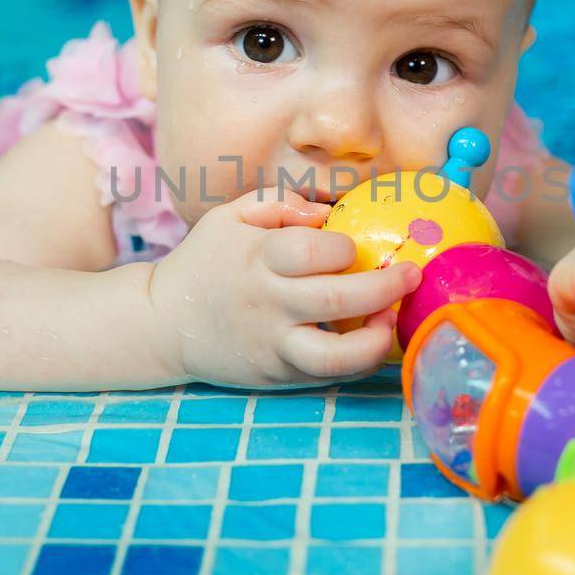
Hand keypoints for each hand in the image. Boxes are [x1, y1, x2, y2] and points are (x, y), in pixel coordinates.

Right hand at [147, 188, 422, 386]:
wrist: (162, 323)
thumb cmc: (205, 261)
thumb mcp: (229, 216)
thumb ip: (277, 200)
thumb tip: (326, 209)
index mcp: (256, 258)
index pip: (310, 250)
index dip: (343, 246)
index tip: (352, 247)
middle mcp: (267, 303)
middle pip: (335, 298)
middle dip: (384, 286)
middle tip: (411, 274)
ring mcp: (272, 343)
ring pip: (333, 354)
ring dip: (374, 337)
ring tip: (392, 318)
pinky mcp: (277, 373)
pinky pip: (326, 374)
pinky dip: (357, 360)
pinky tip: (372, 338)